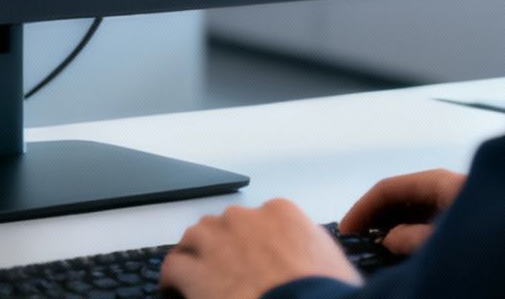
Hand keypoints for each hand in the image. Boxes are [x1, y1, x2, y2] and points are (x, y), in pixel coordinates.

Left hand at [159, 198, 360, 298]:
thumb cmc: (323, 292)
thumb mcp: (332, 262)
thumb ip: (312, 249)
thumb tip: (311, 260)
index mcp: (282, 214)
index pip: (260, 218)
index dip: (253, 240)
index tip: (254, 255)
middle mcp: (245, 220)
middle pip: (224, 223)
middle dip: (223, 244)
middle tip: (226, 268)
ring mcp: (217, 241)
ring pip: (194, 237)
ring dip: (195, 254)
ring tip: (195, 273)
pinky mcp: (194, 269)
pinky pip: (173, 265)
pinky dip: (172, 277)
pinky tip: (175, 289)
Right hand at [339, 169, 466, 255]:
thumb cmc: (484, 232)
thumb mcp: (442, 238)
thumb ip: (410, 237)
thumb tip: (387, 239)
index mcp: (436, 181)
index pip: (387, 188)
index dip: (362, 208)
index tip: (345, 230)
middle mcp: (442, 185)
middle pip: (398, 196)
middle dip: (374, 216)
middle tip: (355, 240)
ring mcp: (452, 199)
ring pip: (411, 208)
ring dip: (390, 225)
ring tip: (373, 245)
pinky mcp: (460, 215)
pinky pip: (425, 218)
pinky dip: (407, 230)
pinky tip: (398, 245)